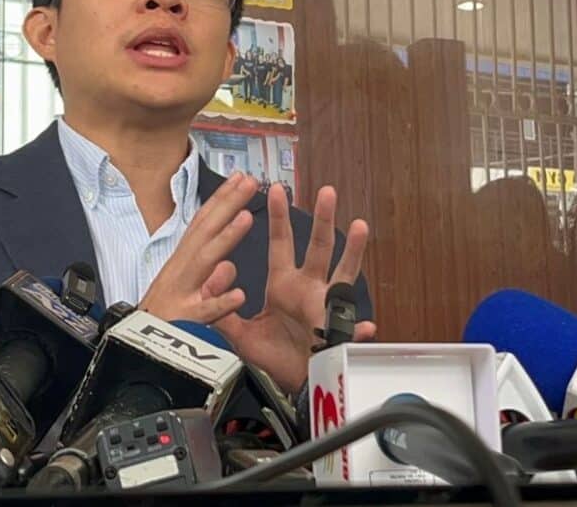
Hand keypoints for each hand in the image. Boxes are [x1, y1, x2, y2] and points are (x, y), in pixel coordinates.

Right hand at [137, 171, 257, 323]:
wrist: (131, 354)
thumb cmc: (161, 321)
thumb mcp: (184, 293)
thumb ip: (208, 277)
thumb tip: (229, 266)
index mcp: (183, 264)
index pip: (203, 225)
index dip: (221, 199)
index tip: (240, 177)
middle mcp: (180, 272)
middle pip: (205, 233)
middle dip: (227, 205)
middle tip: (249, 181)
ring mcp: (181, 295)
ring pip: (204, 263)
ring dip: (224, 239)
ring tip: (246, 217)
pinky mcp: (182, 323)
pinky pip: (203, 313)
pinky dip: (219, 303)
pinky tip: (239, 295)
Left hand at [215, 184, 375, 394]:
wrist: (286, 386)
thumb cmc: (269, 356)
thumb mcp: (238, 331)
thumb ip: (221, 306)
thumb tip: (209, 279)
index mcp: (283, 284)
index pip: (282, 244)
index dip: (280, 218)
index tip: (276, 189)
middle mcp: (308, 289)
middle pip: (319, 247)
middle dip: (323, 219)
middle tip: (327, 191)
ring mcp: (325, 307)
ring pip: (343, 273)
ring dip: (352, 251)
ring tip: (360, 226)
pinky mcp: (335, 333)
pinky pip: (350, 332)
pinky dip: (358, 331)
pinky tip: (367, 325)